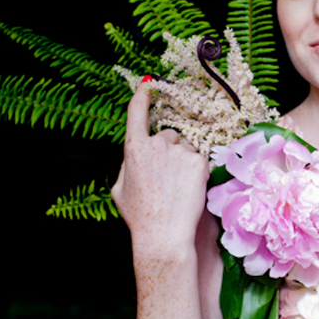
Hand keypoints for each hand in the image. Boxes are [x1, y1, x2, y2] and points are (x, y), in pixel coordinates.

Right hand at [112, 79, 208, 259]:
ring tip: (178, 188)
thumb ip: (127, 164)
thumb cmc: (140, 216)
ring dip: (184, 161)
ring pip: (186, 148)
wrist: (164, 235)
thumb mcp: (120, 188)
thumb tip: (134, 153)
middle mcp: (157, 144)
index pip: (137, 112)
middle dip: (168, 150)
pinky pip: (199, 159)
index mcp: (134, 148)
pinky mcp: (199, 163)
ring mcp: (180, 152)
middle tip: (166, 178)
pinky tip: (189, 190)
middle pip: (167, 134)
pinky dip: (197, 172)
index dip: (142, 95)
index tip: (148, 84)